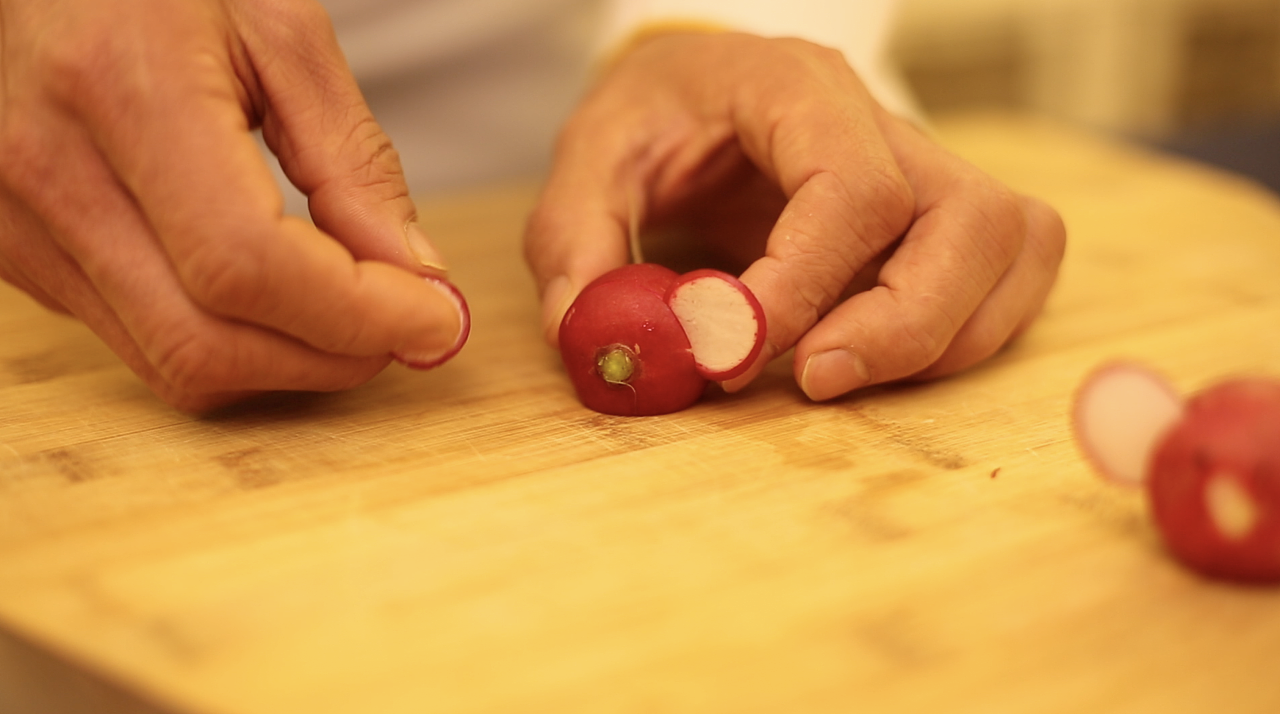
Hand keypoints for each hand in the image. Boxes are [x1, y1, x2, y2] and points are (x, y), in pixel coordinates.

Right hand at [0, 0, 465, 411]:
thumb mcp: (283, 31)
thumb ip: (352, 160)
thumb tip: (414, 275)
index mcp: (119, 87)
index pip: (246, 262)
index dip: (355, 313)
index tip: (436, 320)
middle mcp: (51, 171)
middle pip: (209, 342)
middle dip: (333, 356)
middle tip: (406, 327)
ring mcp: (21, 224)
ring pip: (177, 365)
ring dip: (289, 363)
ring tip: (350, 311)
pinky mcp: (19, 255)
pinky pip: (145, 344)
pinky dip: (233, 343)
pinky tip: (277, 296)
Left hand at [525, 31, 1064, 400]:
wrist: (697, 92)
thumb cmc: (655, 120)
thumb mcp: (590, 160)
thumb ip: (577, 242)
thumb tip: (597, 339)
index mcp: (796, 85)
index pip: (851, 187)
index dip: (804, 286)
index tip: (730, 353)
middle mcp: (883, 120)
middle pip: (968, 219)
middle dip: (899, 326)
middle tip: (810, 380)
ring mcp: (929, 165)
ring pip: (1011, 246)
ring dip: (939, 337)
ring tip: (834, 369)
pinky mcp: (947, 214)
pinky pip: (1014, 271)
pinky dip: (966, 333)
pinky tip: (882, 355)